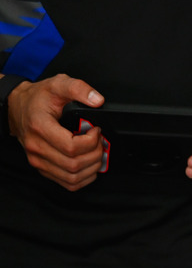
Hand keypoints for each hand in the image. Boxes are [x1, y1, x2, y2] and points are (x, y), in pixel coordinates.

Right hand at [8, 74, 107, 191]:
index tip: (96, 130)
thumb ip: (78, 88)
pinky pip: (68, 183)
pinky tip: (89, 164)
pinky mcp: (42, 168)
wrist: (17, 106)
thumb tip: (97, 100)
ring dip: (92, 168)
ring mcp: (38, 160)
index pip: (72, 147)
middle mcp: (36, 146)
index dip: (91, 141)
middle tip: (99, 142)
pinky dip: (84, 178)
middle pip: (75, 164)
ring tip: (95, 152)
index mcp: (40, 127)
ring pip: (73, 177)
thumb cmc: (37, 98)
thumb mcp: (57, 84)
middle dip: (95, 154)